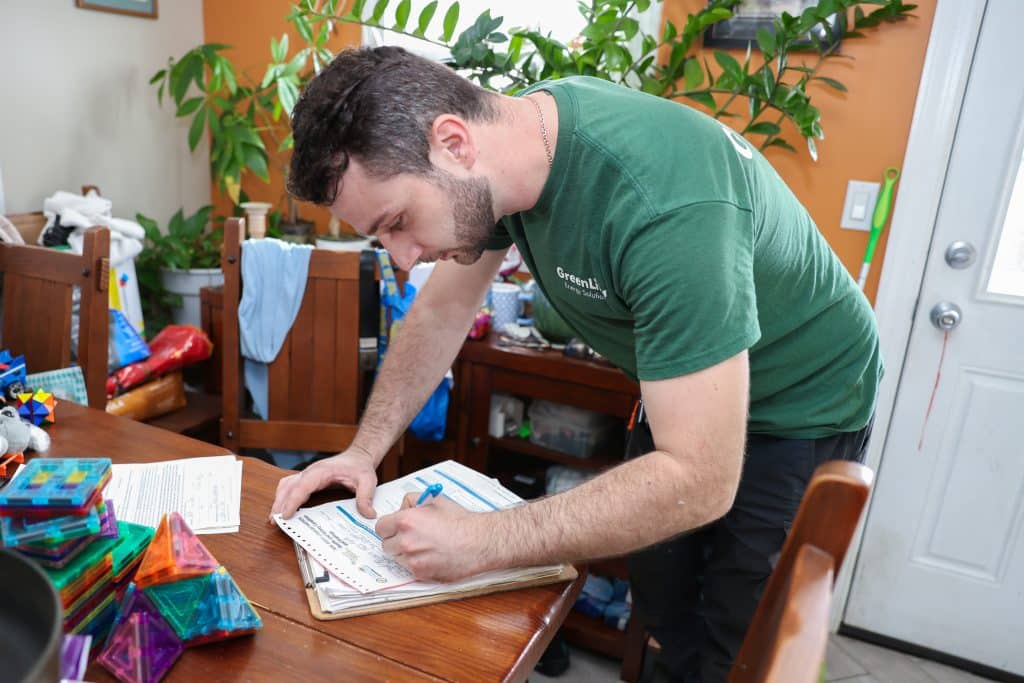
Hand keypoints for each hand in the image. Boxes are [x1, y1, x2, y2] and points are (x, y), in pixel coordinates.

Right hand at [270, 448, 377, 519]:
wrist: (358, 456)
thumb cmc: (360, 466)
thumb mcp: (368, 480)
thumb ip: (366, 497)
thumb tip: (368, 514)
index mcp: (321, 471)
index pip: (302, 486)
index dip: (292, 501)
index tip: (285, 514)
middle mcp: (310, 472)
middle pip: (288, 487)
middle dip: (280, 504)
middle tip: (275, 522)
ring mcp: (307, 475)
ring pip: (286, 486)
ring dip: (279, 501)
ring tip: (275, 519)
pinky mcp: (307, 480)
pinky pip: (290, 487)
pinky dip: (283, 498)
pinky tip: (282, 509)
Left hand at [375, 494, 491, 582]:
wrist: (478, 541)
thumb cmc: (460, 521)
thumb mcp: (435, 499)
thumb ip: (413, 500)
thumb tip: (403, 506)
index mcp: (405, 521)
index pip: (380, 527)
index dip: (389, 527)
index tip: (396, 528)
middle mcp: (405, 541)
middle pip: (386, 545)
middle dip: (396, 541)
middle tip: (412, 537)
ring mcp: (412, 560)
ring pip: (397, 559)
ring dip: (405, 554)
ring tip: (425, 547)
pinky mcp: (420, 574)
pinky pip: (410, 569)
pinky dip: (417, 564)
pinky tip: (432, 556)